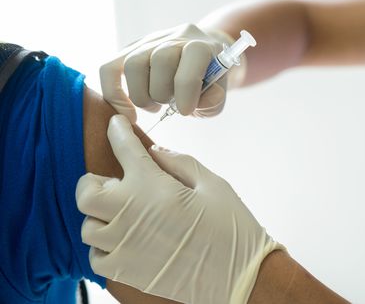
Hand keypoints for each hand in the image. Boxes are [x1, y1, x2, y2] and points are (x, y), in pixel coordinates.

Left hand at [76, 114, 282, 303]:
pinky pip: (96, 257)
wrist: (240, 276)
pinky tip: (126, 240)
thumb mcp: (212, 184)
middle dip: (96, 182)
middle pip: (86, 191)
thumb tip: (153, 152)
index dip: (117, 131)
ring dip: (101, 216)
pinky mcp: (126, 273)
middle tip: (116, 183)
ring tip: (124, 214)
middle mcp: (130, 214)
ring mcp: (124, 246)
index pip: (123, 147)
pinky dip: (105, 246)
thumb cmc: (231, 226)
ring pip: (88, 226)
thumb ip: (179, 162)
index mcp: (153, 186)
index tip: (116, 125)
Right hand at [100, 24, 241, 122]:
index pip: (192, 56)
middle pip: (160, 60)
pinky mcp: (130, 51)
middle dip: (163, 92)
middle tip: (168, 106)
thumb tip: (193, 104)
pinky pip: (109, 68)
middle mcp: (174, 37)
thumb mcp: (219, 92)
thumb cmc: (208, 80)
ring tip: (153, 106)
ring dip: (140, 95)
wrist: (198, 58)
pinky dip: (112, 92)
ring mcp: (149, 42)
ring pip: (133, 64)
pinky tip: (125, 110)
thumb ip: (213, 99)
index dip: (187, 88)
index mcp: (201, 44)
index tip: (186, 111)